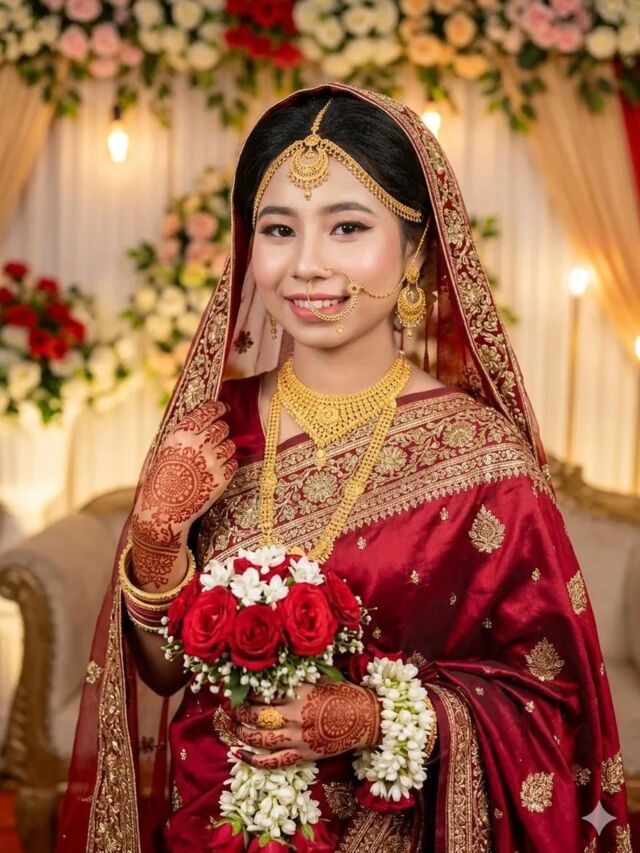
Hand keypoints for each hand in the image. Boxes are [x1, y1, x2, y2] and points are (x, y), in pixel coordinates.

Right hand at [131, 400, 237, 588]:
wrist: (163, 512)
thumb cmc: (160, 479)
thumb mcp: (163, 449)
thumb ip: (182, 433)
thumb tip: (202, 416)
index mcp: (181, 435)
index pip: (207, 412)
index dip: (218, 408)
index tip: (223, 408)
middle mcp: (198, 446)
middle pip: (222, 427)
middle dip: (221, 429)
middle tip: (218, 433)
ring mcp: (212, 463)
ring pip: (230, 445)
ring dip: (225, 447)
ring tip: (214, 456)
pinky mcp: (222, 479)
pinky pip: (234, 463)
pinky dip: (228, 465)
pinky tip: (216, 470)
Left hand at [232, 680, 380, 768]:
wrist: (365, 718)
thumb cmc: (343, 693)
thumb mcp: (319, 677)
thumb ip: (296, 677)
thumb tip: (270, 671)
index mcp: (298, 691)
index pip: (262, 690)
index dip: (244, 690)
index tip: (234, 687)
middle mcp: (295, 714)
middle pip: (256, 714)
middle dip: (238, 710)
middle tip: (228, 707)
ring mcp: (297, 737)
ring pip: (259, 738)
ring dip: (240, 732)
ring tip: (231, 726)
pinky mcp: (302, 754)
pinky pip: (272, 761)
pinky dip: (253, 759)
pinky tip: (238, 753)